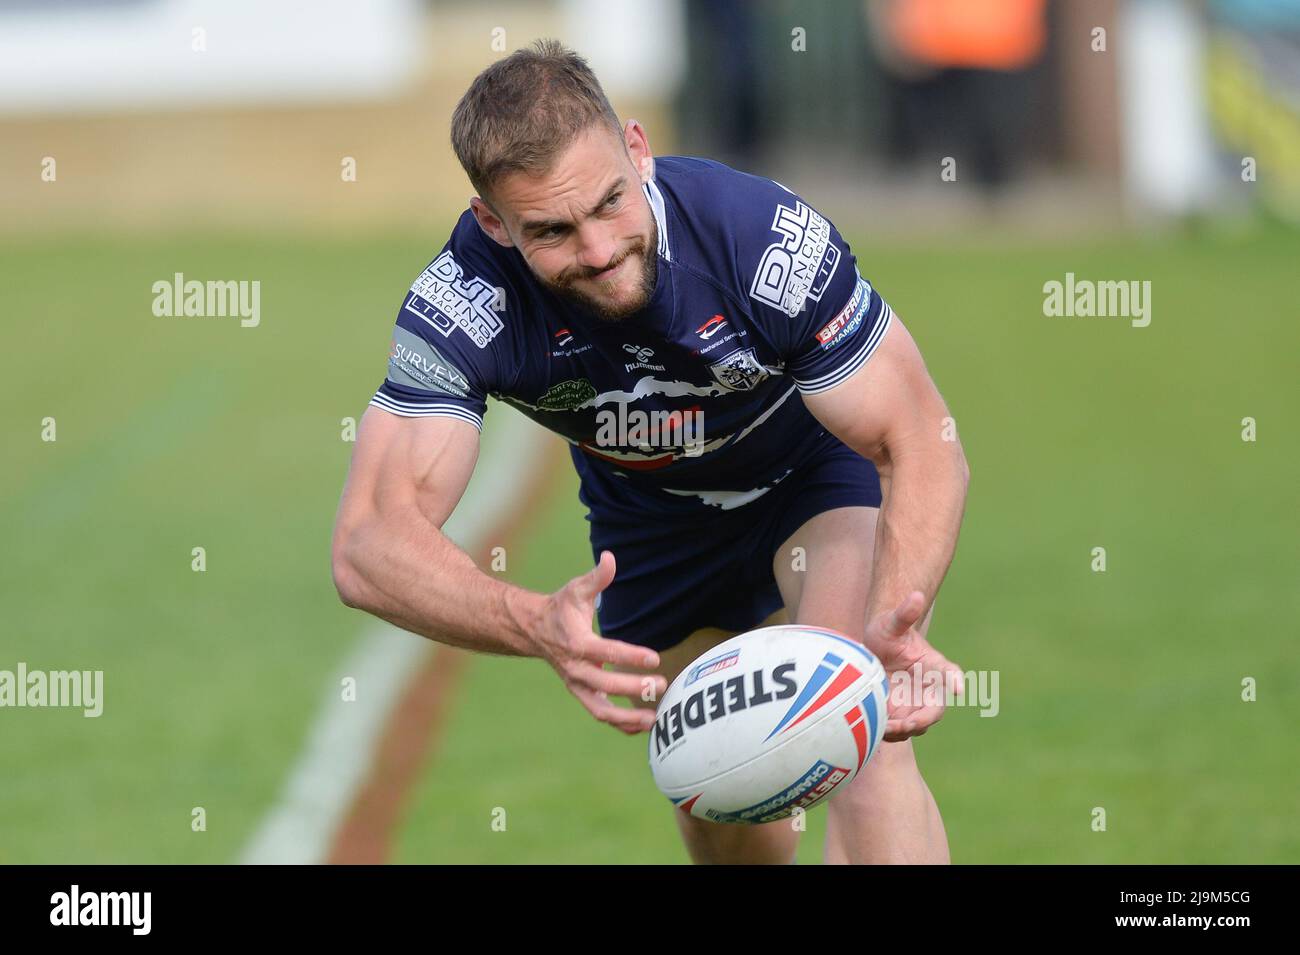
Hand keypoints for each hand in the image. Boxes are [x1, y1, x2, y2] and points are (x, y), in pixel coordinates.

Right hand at [533, 550, 666, 733]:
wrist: (535, 631)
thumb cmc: (561, 608)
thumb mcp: (577, 589)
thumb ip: (597, 577)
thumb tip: (610, 558)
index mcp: (577, 643)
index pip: (606, 652)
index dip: (631, 656)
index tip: (654, 658)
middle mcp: (576, 669)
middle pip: (606, 685)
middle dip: (634, 687)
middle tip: (662, 684)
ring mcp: (578, 686)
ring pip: (601, 710)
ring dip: (628, 717)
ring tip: (655, 718)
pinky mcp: (583, 694)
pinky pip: (602, 714)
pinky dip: (622, 724)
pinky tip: (644, 724)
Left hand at [863, 590, 963, 740]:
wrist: (874, 648)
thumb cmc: (888, 631)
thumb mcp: (892, 622)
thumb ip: (904, 613)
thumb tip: (916, 594)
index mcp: (934, 666)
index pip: (950, 674)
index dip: (955, 681)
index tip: (958, 688)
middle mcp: (929, 689)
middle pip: (934, 711)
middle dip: (922, 720)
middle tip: (906, 724)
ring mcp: (914, 704)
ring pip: (916, 726)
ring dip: (903, 730)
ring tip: (885, 727)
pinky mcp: (898, 715)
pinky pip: (899, 730)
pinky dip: (890, 732)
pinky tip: (874, 728)